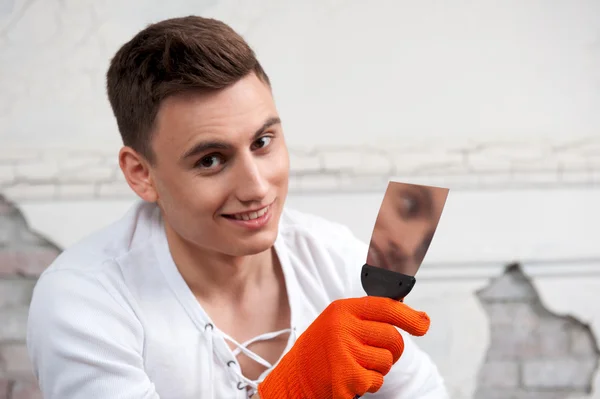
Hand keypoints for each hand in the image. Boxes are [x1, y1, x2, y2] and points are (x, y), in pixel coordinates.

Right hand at [257, 296, 429, 398]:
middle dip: (391, 350)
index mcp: (343, 310)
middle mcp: (343, 327)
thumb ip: (374, 316)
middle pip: (393, 338)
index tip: (424, 325)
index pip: (385, 307)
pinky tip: (351, 377)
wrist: (296, 375)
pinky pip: (376, 380)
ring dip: (377, 368)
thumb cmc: (325, 347)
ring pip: (387, 361)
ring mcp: (344, 352)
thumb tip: (422, 319)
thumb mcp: (342, 321)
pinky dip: (369, 383)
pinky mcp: (345, 377)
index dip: (409, 316)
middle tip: (372, 352)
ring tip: (355, 364)